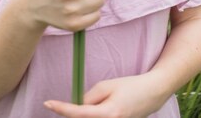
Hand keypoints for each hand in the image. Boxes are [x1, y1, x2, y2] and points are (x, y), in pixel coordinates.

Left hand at [44, 74, 165, 117]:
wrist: (152, 94)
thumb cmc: (130, 86)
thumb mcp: (107, 85)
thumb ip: (89, 97)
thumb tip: (78, 106)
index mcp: (108, 114)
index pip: (78, 113)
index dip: (61, 109)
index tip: (47, 103)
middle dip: (74, 112)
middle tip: (76, 100)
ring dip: (86, 113)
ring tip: (103, 101)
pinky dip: (93, 115)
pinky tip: (104, 106)